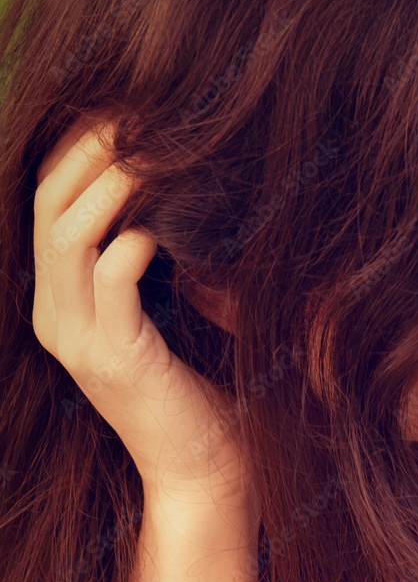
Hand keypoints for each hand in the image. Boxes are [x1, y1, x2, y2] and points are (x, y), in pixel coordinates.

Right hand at [32, 117, 258, 525]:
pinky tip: (169, 224)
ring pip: (68, 233)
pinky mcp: (115, 359)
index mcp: (63, 303)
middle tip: (142, 111)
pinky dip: (136, 240)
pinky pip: (112, 280)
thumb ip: (154, 265)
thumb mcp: (168, 315)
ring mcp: (77, 340)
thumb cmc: (200, 390)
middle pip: (47, 204)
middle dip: (91, 149)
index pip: (49, 203)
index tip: (129, 112)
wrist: (206, 470)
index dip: (81, 151)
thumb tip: (175, 199)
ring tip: (156, 150)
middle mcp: (56, 316)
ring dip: (112, 183)